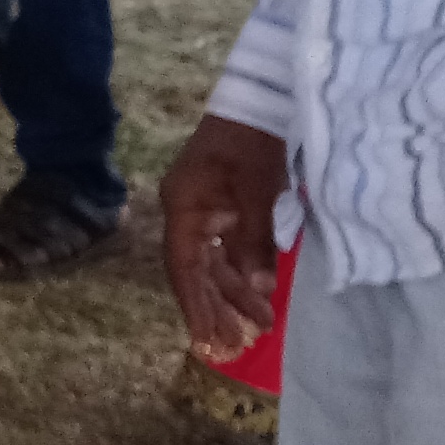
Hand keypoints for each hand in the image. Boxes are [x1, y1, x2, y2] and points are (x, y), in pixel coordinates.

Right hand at [163, 113, 292, 360]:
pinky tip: (258, 292)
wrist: (261, 99)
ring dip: (234, 293)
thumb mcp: (259, 191)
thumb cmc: (254, 143)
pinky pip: (226, 248)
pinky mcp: (223, 206)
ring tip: (259, 326)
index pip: (185, 268)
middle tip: (238, 344)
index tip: (208, 339)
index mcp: (184, 208)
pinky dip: (241, 272)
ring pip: (214, 262)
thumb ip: (256, 240)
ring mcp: (204, 209)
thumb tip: (258, 289)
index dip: (195, 305)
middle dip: (218, 307)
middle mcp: (187, 213)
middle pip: (198, 271)